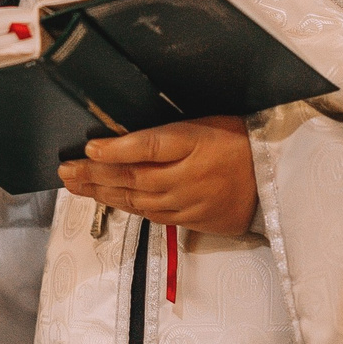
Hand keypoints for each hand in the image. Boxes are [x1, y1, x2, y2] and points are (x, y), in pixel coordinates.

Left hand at [55, 117, 257, 236]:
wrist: (276, 181)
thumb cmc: (241, 143)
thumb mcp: (208, 124)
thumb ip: (169, 133)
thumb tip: (126, 137)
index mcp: (195, 143)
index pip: (149, 145)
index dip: (116, 149)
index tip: (89, 148)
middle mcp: (188, 175)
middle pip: (133, 176)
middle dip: (93, 174)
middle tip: (66, 170)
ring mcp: (189, 201)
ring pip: (136, 200)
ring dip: (102, 193)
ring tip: (75, 185)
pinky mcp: (191, 219)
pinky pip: (151, 214)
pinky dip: (126, 206)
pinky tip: (108, 200)